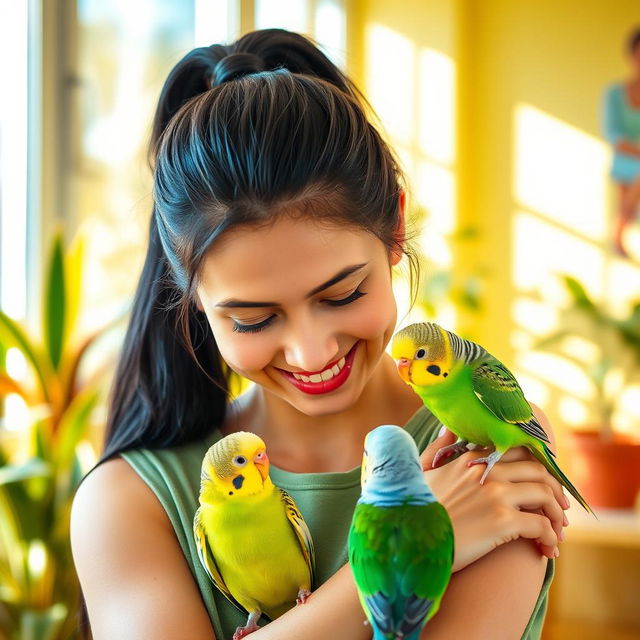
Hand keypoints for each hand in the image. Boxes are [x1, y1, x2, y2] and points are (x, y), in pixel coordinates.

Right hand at [421, 429, 568, 572]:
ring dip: (556, 514)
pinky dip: (550, 537)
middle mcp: (487, 471)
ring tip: (556, 532)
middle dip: (554, 490)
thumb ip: (439, 448)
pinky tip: (546, 549)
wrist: (409, 542)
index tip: (542, 484)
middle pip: (538, 470)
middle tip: (558, 509)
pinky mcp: (502, 521)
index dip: (535, 468)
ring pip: (545, 495)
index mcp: (471, 459)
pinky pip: (541, 525)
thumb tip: (447, 427)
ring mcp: (495, 494)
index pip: (517, 451)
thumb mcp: (422, 471)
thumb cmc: (415, 510)